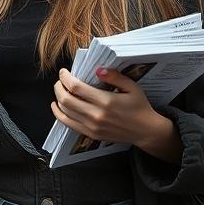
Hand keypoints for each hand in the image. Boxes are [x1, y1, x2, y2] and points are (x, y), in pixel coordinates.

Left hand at [51, 68, 178, 161]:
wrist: (145, 130)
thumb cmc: (139, 106)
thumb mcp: (132, 86)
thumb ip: (114, 76)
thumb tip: (98, 69)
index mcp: (106, 101)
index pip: (76, 87)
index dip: (65, 78)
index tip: (64, 72)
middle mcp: (96, 115)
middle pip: (66, 99)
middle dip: (58, 87)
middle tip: (60, 80)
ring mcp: (92, 127)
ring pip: (65, 112)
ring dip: (58, 99)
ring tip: (60, 90)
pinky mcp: (91, 135)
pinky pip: (69, 124)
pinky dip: (60, 115)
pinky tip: (58, 107)